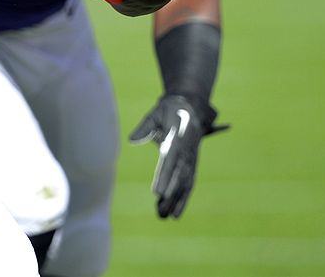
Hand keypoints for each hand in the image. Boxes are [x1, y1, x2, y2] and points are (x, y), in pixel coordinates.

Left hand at [128, 94, 227, 217]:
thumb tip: (132, 140)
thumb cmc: (169, 110)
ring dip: (177, 201)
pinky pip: (189, 183)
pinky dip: (183, 198)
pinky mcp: (192, 164)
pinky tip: (176, 213)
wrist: (190, 106)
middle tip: (160, 212)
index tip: (157, 192)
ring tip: (167, 218)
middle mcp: (187, 152)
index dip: (164, 177)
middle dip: (170, 195)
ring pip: (185, 183)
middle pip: (179, 177)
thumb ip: (145, 127)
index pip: (170, 161)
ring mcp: (191, 159)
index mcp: (177, 138)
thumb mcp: (156, 113)